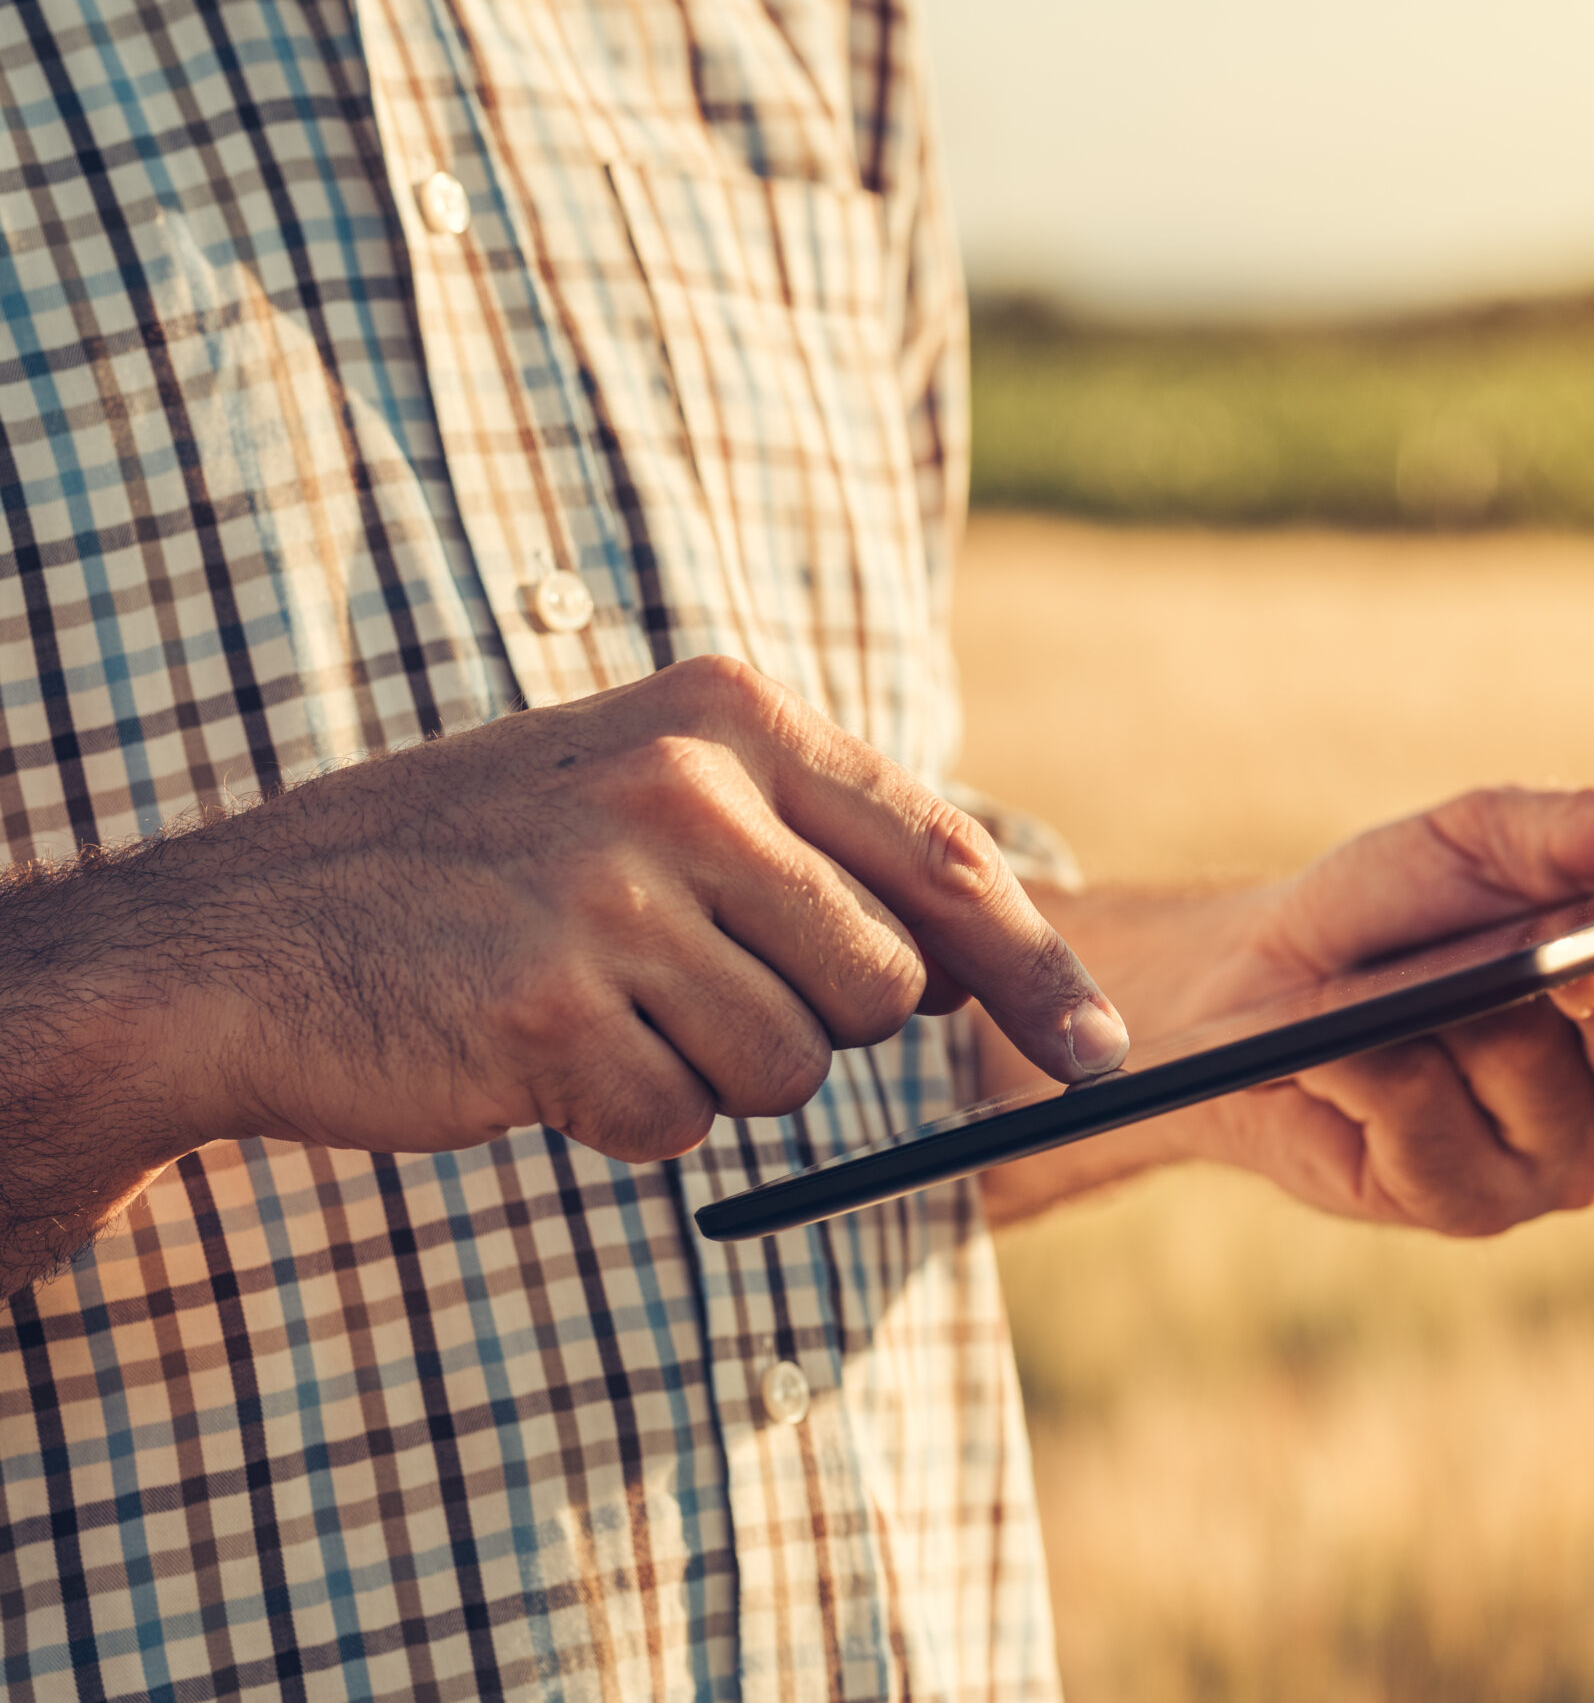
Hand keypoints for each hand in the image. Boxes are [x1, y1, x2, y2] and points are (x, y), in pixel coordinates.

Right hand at [3, 656, 1126, 1173]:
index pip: (943, 860)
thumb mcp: (649, 797)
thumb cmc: (474, 875)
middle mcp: (685, 787)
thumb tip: (993, 961)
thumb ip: (813, 848)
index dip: (1036, 971)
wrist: (242, 939)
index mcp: (725, 715)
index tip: (1102, 1051)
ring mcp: (613, 895)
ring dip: (708, 1073)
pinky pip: (679, 1127)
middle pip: (884, 989)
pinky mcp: (549, 1009)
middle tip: (681, 985)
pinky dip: (622, 1122)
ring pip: (791, 1071)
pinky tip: (534, 1055)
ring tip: (594, 1004)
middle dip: (811, 1023)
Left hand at [980, 787, 1593, 1233]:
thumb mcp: (1484, 839)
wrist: (1255, 983)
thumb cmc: (1398, 907)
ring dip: (1456, 1015)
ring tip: (1398, 987)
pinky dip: (1374, 1069)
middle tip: (1548, 962)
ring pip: (1536, 1081)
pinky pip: (1433, 1125)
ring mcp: (1559, 1165)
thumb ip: (1591, 834)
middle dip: (1592, 991)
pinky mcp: (1468, 1205)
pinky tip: (1340, 1049)